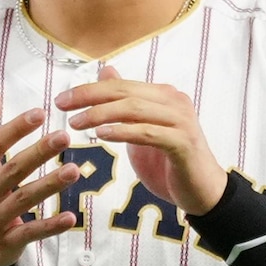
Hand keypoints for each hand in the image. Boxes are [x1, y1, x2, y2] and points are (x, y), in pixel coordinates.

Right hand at [0, 87, 88, 265]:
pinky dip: (50, 227)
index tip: (39, 113)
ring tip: (74, 170)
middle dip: (38, 153)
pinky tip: (71, 216)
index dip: (16, 129)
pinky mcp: (6, 242)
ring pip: (24, 200)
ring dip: (49, 186)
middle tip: (64, 136)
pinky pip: (30, 233)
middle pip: (13, 171)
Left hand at [54, 76, 227, 214]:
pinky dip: (124, 131)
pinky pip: (149, 133)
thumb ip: (126, 104)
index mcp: (163, 95)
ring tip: (76, 123)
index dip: (90, 89)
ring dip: (101, 114)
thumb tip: (105, 72)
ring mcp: (181, 121)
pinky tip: (102, 134)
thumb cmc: (169, 163)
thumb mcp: (142, 130)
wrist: (203, 193)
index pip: (121, 85)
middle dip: (90, 96)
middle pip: (126, 92)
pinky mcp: (183, 143)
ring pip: (135, 109)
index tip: (62, 99)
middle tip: (62, 105)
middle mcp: (174, 102)